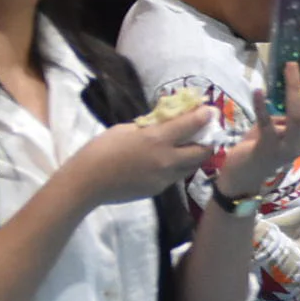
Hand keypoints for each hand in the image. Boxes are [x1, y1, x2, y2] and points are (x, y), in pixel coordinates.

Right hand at [69, 105, 218, 208]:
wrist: (88, 182)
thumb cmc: (101, 149)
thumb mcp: (126, 129)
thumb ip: (150, 127)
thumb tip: (165, 122)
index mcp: (157, 139)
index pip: (191, 125)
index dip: (205, 116)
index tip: (212, 111)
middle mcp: (167, 159)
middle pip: (201, 151)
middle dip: (207, 141)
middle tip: (206, 134)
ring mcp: (165, 177)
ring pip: (192, 166)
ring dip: (195, 156)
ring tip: (191, 147)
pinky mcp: (159, 189)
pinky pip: (176, 176)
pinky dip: (179, 167)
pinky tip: (170, 161)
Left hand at [219, 57, 299, 198]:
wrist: (249, 173)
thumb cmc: (271, 141)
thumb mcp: (291, 123)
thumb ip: (297, 103)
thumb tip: (298, 68)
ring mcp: (291, 144)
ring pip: (299, 115)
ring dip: (294, 87)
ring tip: (288, 66)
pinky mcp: (268, 147)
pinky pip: (267, 124)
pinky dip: (262, 106)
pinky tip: (257, 90)